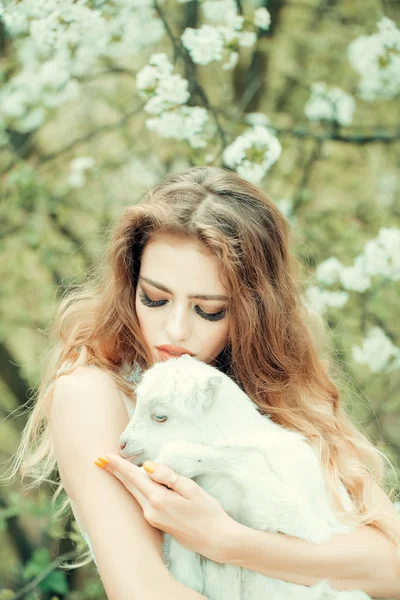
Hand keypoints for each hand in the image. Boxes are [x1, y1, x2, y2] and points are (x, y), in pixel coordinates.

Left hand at [94, 453, 233, 563]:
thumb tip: (149, 466)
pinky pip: (143, 500)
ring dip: (125, 479)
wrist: (216, 541)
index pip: (134, 477)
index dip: (118, 466)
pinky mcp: (158, 523)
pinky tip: (136, 481)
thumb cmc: (208, 513)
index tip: (103, 456)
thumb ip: (168, 476)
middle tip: (99, 459)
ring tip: (113, 467)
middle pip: (130, 485)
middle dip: (115, 471)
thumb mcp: (192, 489)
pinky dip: (136, 488)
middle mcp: (150, 510)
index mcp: (159, 499)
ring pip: (135, 493)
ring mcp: (153, 518)